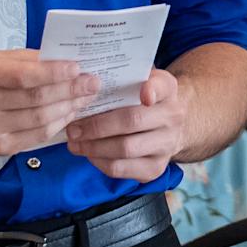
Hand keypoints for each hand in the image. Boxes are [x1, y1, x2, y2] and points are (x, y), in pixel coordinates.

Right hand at [0, 50, 96, 157]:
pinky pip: (35, 138)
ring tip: (85, 98)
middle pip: (35, 99)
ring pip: (39, 120)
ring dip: (68, 108)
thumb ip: (26, 60)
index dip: (53, 72)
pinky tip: (68, 114)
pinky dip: (56, 126)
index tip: (77, 67)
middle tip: (92, 83)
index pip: (22, 75)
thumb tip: (64, 61)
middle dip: (70, 90)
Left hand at [66, 67, 189, 183]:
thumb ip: (122, 78)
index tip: (143, 94)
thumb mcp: (140, 81)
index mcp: (167, 89)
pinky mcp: (156, 168)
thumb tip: (86, 80)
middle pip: (132, 121)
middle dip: (97, 126)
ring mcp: (166, 145)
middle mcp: (172, 117)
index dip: (152, 90)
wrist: (167, 128)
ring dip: (94, 147)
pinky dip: (100, 162)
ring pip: (125, 149)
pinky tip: (89, 154)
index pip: (161, 86)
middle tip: (74, 128)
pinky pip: (122, 168)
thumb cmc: (142, 101)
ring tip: (75, 143)